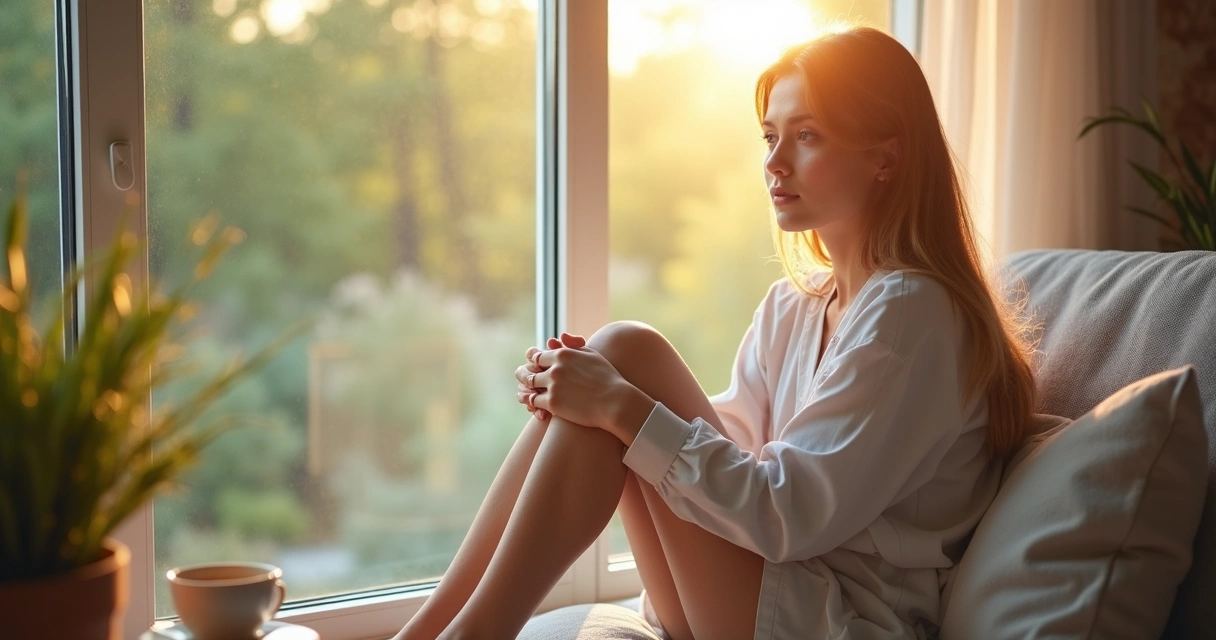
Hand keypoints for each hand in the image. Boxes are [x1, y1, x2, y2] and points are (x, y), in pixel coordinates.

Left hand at [514, 332, 635, 438]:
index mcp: (563, 354)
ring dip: (523, 389)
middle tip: (520, 375)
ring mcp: (552, 385)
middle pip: (530, 369)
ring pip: (529, 386)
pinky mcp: (553, 403)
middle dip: (523, 373)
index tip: (531, 363)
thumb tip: (558, 337)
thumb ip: (573, 345)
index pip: (538, 355)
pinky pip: (534, 401)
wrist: (615, 402)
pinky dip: (531, 404)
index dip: (532, 360)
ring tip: (521, 392)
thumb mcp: (591, 355)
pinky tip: (531, 406)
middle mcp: (555, 368)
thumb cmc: (607, 378)